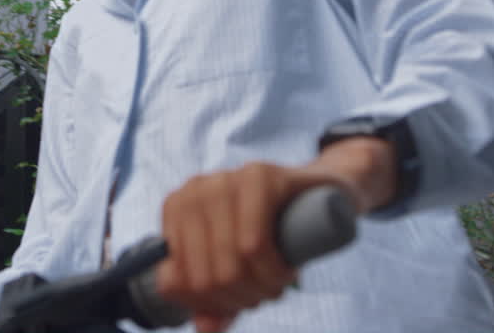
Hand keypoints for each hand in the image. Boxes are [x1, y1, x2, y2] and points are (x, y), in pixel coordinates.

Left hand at [154, 139, 395, 331]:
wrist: (319, 193)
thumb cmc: (272, 232)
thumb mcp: (239, 268)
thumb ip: (218, 300)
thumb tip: (204, 328)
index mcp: (177, 209)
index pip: (174, 281)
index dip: (208, 305)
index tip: (236, 304)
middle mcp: (195, 190)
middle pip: (206, 277)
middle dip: (240, 300)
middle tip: (265, 294)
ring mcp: (225, 179)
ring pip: (231, 263)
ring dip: (262, 289)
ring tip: (277, 284)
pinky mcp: (259, 176)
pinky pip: (253, 244)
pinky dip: (272, 271)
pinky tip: (287, 271)